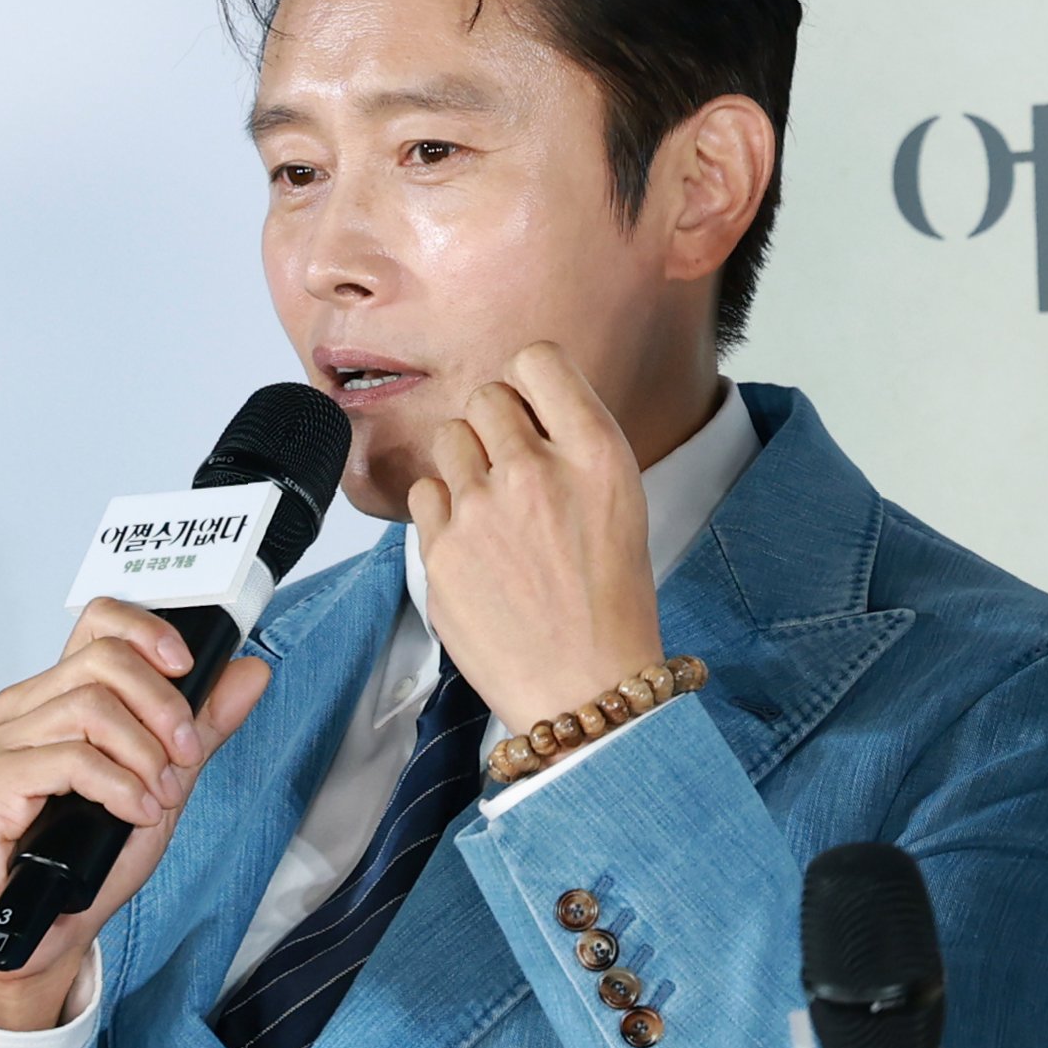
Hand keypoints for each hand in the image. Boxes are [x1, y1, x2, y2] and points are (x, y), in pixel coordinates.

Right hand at [0, 598, 270, 1029]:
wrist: (45, 929)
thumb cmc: (89, 858)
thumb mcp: (165, 783)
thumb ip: (203, 727)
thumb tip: (250, 671)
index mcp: (62, 696)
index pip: (100, 621)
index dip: (150, 631)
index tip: (188, 667)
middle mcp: (26, 708)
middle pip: (104, 659)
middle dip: (164, 706)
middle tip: (185, 757)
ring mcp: (2, 741)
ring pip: (90, 708)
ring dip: (144, 756)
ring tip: (159, 798)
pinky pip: (69, 759)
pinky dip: (118, 786)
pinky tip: (134, 812)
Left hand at [406, 345, 665, 730]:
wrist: (585, 688)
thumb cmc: (610, 603)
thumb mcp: (623, 504)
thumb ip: (574, 446)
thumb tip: (526, 406)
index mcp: (596, 455)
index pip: (538, 359)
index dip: (531, 379)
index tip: (532, 404)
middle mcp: (536, 471)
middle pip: (487, 395)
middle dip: (497, 425)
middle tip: (516, 470)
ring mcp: (482, 510)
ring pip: (450, 437)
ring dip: (467, 463)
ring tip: (494, 510)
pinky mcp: (440, 550)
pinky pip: (425, 492)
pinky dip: (445, 511)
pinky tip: (476, 545)